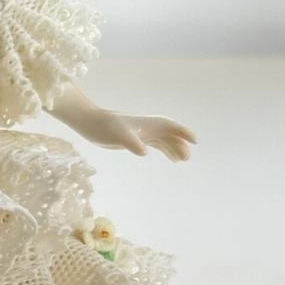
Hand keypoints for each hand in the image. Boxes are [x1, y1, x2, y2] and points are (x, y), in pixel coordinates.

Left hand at [81, 111, 197, 161]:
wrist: (89, 123)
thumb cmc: (103, 126)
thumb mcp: (118, 135)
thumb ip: (132, 143)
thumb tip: (145, 152)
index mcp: (148, 123)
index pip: (171, 126)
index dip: (184, 132)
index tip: (195, 141)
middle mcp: (148, 127)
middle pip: (170, 135)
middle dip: (180, 145)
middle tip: (186, 158)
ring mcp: (143, 133)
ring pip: (164, 141)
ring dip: (174, 149)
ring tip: (182, 161)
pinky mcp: (136, 139)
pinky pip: (156, 144)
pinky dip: (165, 150)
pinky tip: (172, 159)